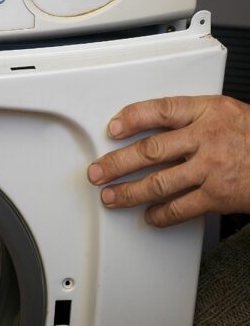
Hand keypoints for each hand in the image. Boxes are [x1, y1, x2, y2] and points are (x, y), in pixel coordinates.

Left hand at [87, 95, 249, 226]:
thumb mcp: (229, 113)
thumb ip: (193, 118)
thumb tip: (150, 126)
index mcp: (209, 111)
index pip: (162, 110)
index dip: (133, 117)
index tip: (112, 127)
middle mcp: (208, 138)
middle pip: (152, 150)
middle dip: (117, 162)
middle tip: (97, 171)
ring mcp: (213, 168)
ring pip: (160, 182)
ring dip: (129, 192)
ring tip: (111, 196)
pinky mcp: (219, 196)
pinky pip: (181, 208)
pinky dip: (161, 214)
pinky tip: (148, 216)